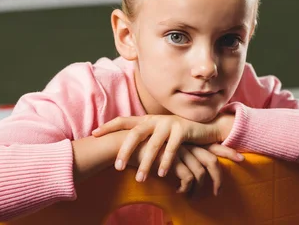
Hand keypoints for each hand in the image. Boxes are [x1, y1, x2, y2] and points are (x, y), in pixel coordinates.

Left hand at [92, 115, 240, 181]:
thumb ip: (144, 137)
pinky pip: (173, 148)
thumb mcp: (158, 132)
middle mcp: (156, 119)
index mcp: (147, 119)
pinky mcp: (183, 130)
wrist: (204, 125)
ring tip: (141, 179)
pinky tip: (162, 174)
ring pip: (153, 145)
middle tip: (117, 167)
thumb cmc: (176, 133)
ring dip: (146, 163)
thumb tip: (122, 148)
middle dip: (125, 151)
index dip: (109, 126)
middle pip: (135, 134)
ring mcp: (169, 123)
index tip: (93, 134)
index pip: (124, 120)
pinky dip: (166, 162)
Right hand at [129, 141, 240, 195]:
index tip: (241, 158)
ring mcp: (181, 152)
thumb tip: (186, 167)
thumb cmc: (144, 147)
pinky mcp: (173, 161)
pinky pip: (188, 178)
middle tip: (219, 192)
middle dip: (219, 177)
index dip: (227, 151)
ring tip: (193, 198)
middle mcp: (187, 144)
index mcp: (187, 140)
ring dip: (199, 189)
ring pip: (201, 173)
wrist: (127, 142)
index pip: (212, 145)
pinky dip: (186, 188)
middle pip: (212, 161)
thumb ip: (176, 153)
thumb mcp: (163, 148)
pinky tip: (180, 193)